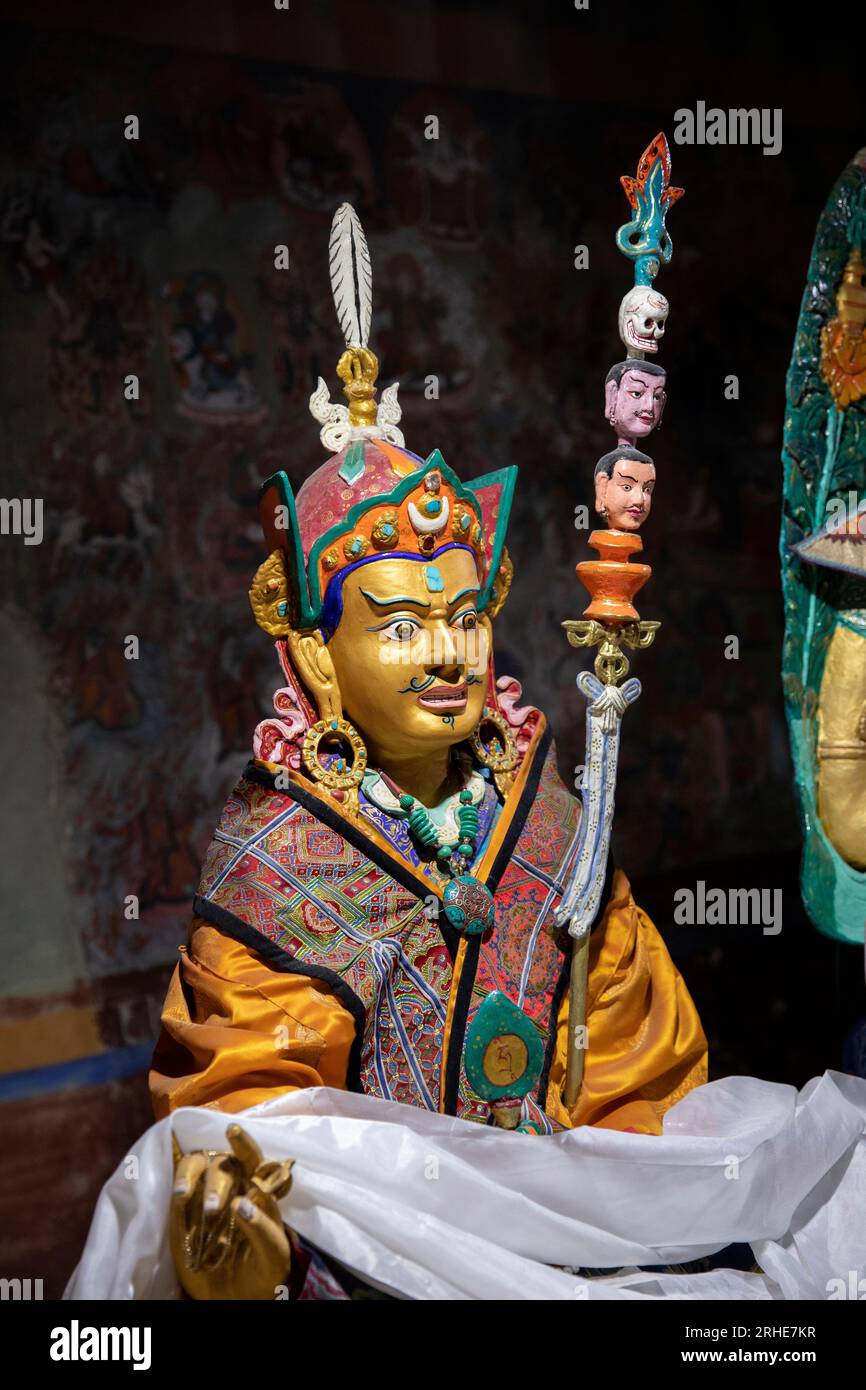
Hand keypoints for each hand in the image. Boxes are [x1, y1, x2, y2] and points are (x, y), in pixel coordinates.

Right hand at [170, 1123, 294, 1300]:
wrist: (237, 1299)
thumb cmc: (263, 1272)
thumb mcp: (273, 1255)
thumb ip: (262, 1229)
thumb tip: (242, 1205)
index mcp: (259, 1189)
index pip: (253, 1158)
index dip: (244, 1143)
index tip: (232, 1133)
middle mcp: (232, 1185)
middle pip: (223, 1164)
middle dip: (218, 1181)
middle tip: (214, 1209)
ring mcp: (205, 1195)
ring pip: (196, 1165)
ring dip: (190, 1174)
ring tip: (182, 1195)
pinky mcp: (183, 1211)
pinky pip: (177, 1189)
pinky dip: (176, 1186)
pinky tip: (176, 1194)